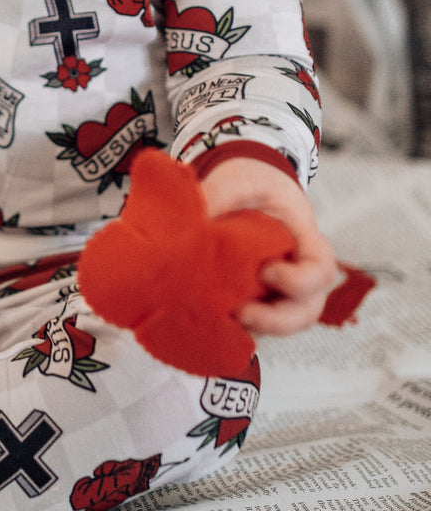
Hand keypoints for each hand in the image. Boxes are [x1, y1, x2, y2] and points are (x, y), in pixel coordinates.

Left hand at [199, 156, 338, 336]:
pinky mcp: (256, 302)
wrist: (247, 190)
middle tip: (242, 313)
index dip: (299, 281)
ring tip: (223, 323)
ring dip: (256, 330)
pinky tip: (209, 322)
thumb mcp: (241, 180)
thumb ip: (220, 192)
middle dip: (277, 321)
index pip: (321, 271)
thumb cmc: (254, 185)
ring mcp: (280, 293)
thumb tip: (190, 217)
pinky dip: (237, 329)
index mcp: (307, 242)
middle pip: (307, 311)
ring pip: (282, 326)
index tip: (267, 272)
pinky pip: (255, 326)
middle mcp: (299, 274)